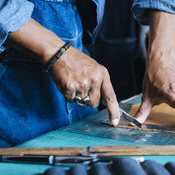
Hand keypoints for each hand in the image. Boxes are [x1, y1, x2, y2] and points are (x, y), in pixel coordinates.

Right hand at [5, 19, 119, 124]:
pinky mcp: (71, 86)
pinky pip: (70, 100)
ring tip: (73, 81)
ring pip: (81, 102)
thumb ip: (99, 83)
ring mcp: (83, 83)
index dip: (113, 111)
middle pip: (94, 103)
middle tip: (81, 86)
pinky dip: (67, 94)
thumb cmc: (76, 61)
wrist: (59, 53)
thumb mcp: (94, 68)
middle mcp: (94, 79)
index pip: (110, 96)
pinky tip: (66, 83)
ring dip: (76, 95)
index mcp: (102, 74)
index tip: (114, 121)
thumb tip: (102, 101)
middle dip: (87, 99)